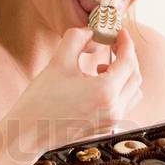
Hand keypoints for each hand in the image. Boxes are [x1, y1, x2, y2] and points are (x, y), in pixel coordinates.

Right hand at [4, 26, 142, 153]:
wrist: (28, 133)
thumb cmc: (40, 100)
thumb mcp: (57, 62)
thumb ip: (76, 39)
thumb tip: (90, 31)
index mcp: (105, 92)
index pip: (128, 61)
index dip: (126, 43)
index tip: (120, 32)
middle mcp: (114, 109)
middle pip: (135, 76)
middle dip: (127, 57)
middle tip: (114, 45)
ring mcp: (111, 121)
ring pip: (133, 92)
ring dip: (125, 75)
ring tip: (102, 67)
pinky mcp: (105, 128)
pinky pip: (124, 105)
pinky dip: (119, 90)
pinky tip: (97, 84)